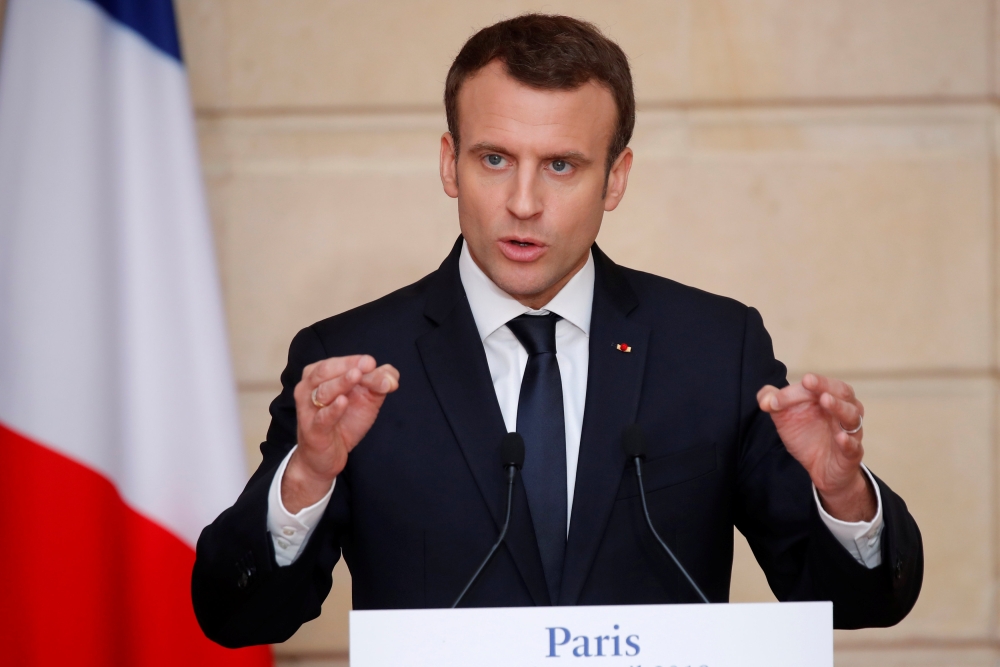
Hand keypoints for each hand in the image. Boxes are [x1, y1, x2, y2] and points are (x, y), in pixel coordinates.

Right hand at [282, 355, 399, 512]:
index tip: (372, 362)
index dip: (355, 361)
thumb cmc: (343, 422)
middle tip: (368, 364)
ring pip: (323, 391)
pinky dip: (332, 409)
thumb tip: (391, 376)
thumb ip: (380, 383)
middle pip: (326, 371)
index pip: (336, 363)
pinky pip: (322, 418)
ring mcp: (309, 410)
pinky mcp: (313, 432)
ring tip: (357, 376)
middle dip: (348, 366)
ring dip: (341, 382)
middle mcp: (308, 389)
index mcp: (319, 376)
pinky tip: (343, 402)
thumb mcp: (366, 399)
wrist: (327, 457)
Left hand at [757, 373, 874, 522]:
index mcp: (830, 397)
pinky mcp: (851, 455)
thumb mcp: (785, 417)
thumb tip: (765, 400)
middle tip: (808, 380)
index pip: (816, 387)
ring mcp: (850, 432)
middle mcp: (844, 411)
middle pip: (842, 392)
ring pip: (851, 416)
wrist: (820, 469)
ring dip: (839, 407)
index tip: (775, 399)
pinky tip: (840, 437)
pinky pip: (854, 446)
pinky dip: (848, 442)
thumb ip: (772, 402)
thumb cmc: (806, 435)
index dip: (795, 390)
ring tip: (825, 400)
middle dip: (824, 384)